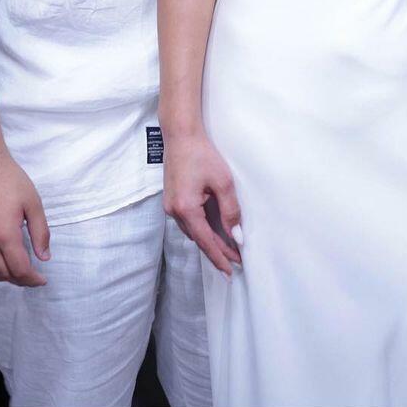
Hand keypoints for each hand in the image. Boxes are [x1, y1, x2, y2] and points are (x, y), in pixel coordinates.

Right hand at [0, 149, 50, 285]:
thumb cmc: (10, 179)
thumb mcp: (33, 202)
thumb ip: (40, 232)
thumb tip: (44, 258)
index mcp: (5, 235)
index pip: (20, 270)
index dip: (32, 279)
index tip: (42, 279)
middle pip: (2, 273)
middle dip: (19, 279)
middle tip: (31, 275)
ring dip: (1, 274)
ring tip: (13, 269)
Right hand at [163, 130, 242, 276]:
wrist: (181, 135)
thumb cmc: (202, 154)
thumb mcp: (222, 182)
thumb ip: (230, 211)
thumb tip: (236, 235)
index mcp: (186, 209)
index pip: (205, 241)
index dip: (219, 257)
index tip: (230, 271)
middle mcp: (174, 211)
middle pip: (198, 239)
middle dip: (217, 251)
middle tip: (235, 262)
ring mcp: (170, 206)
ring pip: (192, 231)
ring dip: (209, 240)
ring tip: (228, 248)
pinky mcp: (171, 199)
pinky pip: (188, 221)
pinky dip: (201, 228)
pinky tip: (213, 229)